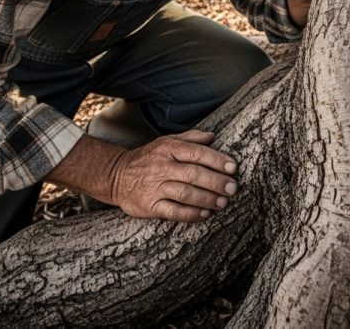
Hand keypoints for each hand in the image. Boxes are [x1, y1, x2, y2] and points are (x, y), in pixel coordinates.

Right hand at [110, 130, 237, 222]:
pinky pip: (173, 212)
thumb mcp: (166, 141)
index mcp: (168, 148)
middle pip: (194, 174)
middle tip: (233, 188)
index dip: (217, 160)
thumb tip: (213, 136)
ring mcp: (155, 187)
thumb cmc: (149, 157)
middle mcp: (162, 166)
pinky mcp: (149, 206)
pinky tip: (205, 214)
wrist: (116, 175)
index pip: (197, 153)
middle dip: (216, 182)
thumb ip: (191, 138)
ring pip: (186, 194)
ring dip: (207, 199)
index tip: (233, 167)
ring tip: (223, 202)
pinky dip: (191, 214)